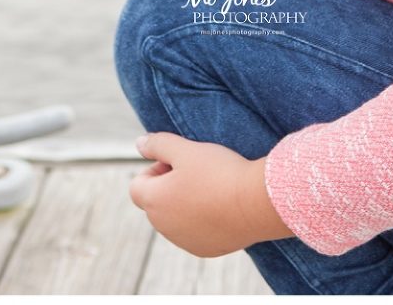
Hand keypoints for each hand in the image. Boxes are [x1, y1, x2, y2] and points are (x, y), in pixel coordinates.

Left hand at [129, 132, 292, 257]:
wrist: (255, 202)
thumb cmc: (219, 172)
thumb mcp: (187, 149)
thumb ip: (159, 144)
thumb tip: (140, 143)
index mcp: (154, 201)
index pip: (137, 185)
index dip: (156, 168)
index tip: (180, 162)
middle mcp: (163, 227)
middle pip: (156, 202)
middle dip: (170, 186)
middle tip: (199, 171)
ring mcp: (184, 241)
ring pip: (175, 218)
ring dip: (186, 203)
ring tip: (213, 187)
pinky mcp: (204, 249)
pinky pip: (195, 232)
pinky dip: (202, 220)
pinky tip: (222, 206)